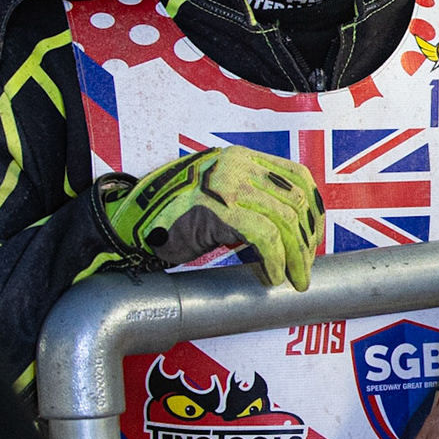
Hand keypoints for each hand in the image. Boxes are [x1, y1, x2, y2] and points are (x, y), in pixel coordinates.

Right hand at [101, 146, 322, 290]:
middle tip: (304, 269)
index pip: (297, 177)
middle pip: (295, 200)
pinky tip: (272, 276)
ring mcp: (226, 184)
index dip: (313, 211)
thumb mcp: (219, 201)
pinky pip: (263, 235)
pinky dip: (276, 260)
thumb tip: (291, 233)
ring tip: (293, 279)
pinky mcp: (217, 208)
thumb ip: (251, 204)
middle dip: (306, 240)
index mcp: (241, 158)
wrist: (126, 224)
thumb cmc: (170, 218)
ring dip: (295, 256)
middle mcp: (237, 165)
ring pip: (284, 219)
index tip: (313, 239)